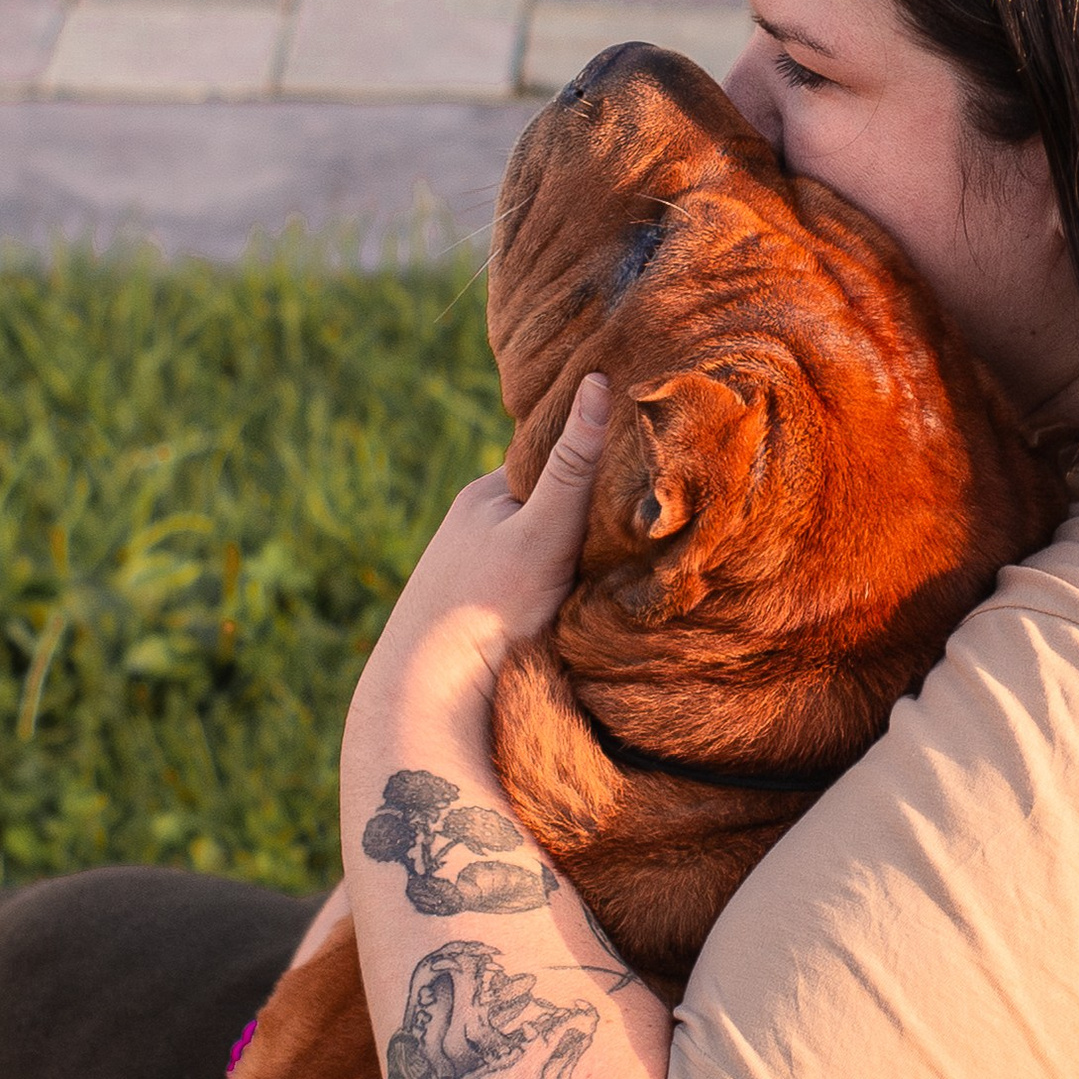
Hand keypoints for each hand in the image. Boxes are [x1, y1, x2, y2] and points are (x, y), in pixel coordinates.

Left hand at [348, 375, 611, 747]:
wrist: (433, 696)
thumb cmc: (488, 606)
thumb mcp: (543, 531)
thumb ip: (575, 468)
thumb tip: (599, 382)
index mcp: (483, 495)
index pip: (555, 464)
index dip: (600, 467)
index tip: (645, 474)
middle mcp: (475, 529)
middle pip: (549, 509)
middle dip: (589, 517)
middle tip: (640, 531)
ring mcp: (475, 575)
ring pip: (543, 554)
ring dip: (576, 564)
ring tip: (615, 577)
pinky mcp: (483, 621)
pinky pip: (534, 595)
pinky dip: (557, 598)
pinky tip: (580, 613)